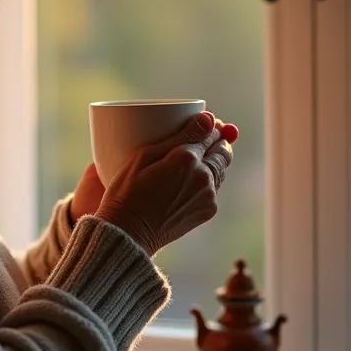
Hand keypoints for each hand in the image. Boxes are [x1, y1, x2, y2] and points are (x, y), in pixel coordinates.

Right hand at [70, 118, 237, 221]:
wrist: (128, 232)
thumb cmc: (128, 191)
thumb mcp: (144, 155)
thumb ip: (180, 135)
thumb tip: (209, 118)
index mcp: (187, 158)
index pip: (210, 132)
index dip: (207, 125)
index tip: (202, 123)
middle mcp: (204, 176)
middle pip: (223, 151)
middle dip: (216, 142)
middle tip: (202, 140)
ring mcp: (208, 195)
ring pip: (220, 170)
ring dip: (212, 162)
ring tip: (191, 163)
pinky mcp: (208, 210)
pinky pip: (213, 189)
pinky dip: (205, 182)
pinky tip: (186, 184)